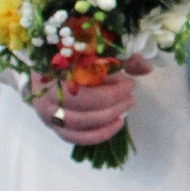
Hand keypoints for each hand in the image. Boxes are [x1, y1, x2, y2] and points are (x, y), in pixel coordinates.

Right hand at [30, 56, 149, 146]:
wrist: (43, 75)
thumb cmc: (72, 60)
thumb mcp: (95, 53)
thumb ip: (121, 59)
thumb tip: (146, 67)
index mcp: (52, 72)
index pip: (82, 81)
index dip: (109, 86)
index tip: (129, 83)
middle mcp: (45, 95)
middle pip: (80, 104)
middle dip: (111, 102)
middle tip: (131, 96)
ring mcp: (48, 115)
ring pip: (78, 124)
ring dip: (107, 119)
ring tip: (127, 109)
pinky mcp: (55, 128)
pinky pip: (76, 138)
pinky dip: (99, 134)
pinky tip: (117, 124)